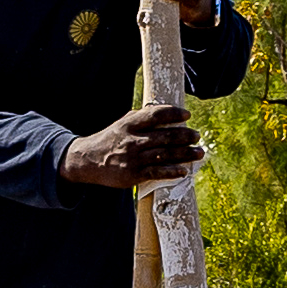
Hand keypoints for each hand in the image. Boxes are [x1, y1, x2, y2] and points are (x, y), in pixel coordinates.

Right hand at [60, 103, 200, 192]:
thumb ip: (141, 118)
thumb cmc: (110, 139)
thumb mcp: (122, 124)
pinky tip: (184, 170)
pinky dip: (172, 171)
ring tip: (199, 152)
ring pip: (164, 155)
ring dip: (185, 154)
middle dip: (185, 136)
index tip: (187, 115)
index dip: (173, 114)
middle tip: (196, 135)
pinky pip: (156, 172)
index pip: (155, 115)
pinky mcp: (133, 175)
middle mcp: (132, 140)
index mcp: (130, 124)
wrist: (87, 160)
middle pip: (165, 136)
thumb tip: (165, 113)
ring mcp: (133, 158)